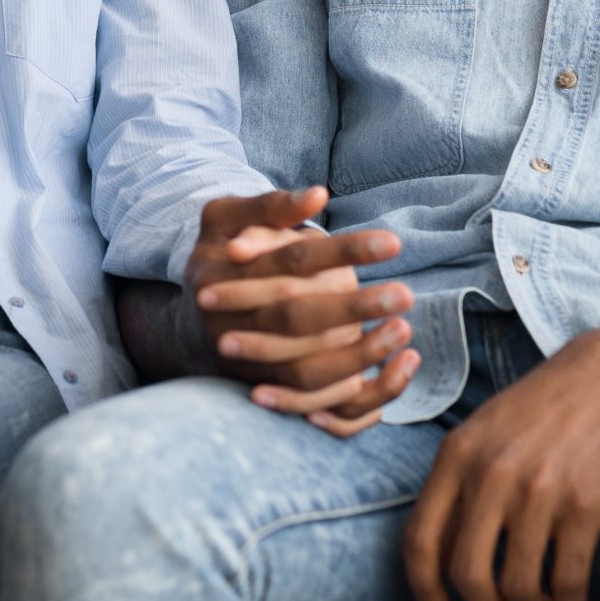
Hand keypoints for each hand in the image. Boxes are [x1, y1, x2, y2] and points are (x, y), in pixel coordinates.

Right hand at [189, 186, 419, 434]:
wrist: (195, 315)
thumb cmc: (221, 253)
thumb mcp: (226, 219)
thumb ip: (270, 206)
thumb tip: (318, 195)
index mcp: (220, 274)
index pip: (290, 260)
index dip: (342, 251)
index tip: (393, 244)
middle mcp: (228, 324)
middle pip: (296, 317)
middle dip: (353, 308)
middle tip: (404, 294)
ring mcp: (246, 364)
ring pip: (305, 370)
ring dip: (358, 355)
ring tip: (403, 331)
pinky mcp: (266, 390)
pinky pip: (314, 405)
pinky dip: (355, 395)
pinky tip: (395, 368)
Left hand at [403, 328, 599, 600]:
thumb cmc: (537, 410)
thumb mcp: (480, 434)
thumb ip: (456, 486)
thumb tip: (439, 555)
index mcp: (455, 457)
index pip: (420, 540)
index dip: (423, 588)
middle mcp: (491, 476)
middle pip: (467, 574)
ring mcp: (538, 492)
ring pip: (520, 586)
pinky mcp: (584, 505)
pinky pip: (568, 579)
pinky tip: (569, 599)